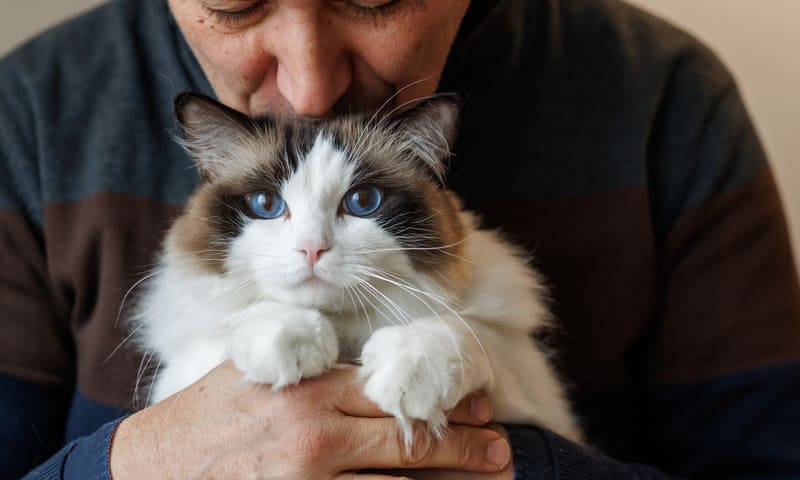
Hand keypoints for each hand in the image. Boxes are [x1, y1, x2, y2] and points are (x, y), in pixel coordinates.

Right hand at [110, 361, 510, 478]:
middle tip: (501, 453)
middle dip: (464, 448)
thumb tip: (360, 367)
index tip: (476, 408)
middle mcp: (317, 436)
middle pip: (408, 443)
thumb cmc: (200, 417)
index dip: (442, 404)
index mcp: (309, 391)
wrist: (145, 472)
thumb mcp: (254, 372)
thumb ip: (308, 364)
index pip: (394, 396)